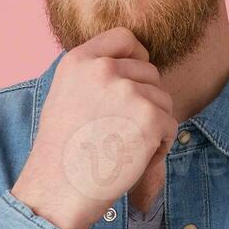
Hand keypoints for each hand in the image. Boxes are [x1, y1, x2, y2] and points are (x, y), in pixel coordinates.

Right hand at [11, 27, 176, 228]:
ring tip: (122, 147)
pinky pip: (170, 125)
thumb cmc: (61, 152)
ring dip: (152, 125)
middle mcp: (103, 69)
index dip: (136, 57)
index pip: (124, 38)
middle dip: (144, 101)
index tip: (132, 81)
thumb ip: (93, 76)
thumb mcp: (64, 97)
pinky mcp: (149, 116)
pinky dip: (158, 145)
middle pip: (149, 73)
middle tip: (119, 132)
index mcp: (78, 60)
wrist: (58, 190)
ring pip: (163, 100)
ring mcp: (128, 91)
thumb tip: (133, 66)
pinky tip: (132, 159)